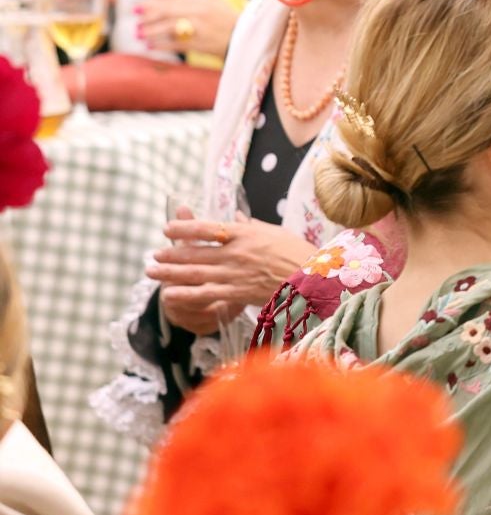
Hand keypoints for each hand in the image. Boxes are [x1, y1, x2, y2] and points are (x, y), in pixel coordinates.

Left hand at [135, 0, 239, 56]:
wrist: (246, 38)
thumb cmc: (228, 18)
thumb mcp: (214, 0)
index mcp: (201, 1)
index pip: (172, 1)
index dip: (153, 4)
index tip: (138, 7)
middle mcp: (198, 13)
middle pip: (168, 12)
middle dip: (149, 16)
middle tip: (136, 19)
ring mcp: (199, 29)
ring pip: (169, 28)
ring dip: (151, 31)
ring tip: (139, 34)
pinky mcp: (200, 44)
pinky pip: (176, 44)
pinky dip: (162, 46)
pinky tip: (150, 47)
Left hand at [147, 217, 313, 324]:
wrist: (314, 278)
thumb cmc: (298, 252)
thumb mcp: (275, 232)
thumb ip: (253, 227)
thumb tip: (239, 219)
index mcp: (244, 233)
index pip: (206, 228)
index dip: (184, 228)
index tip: (167, 229)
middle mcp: (235, 252)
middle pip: (195, 252)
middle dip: (170, 254)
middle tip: (153, 255)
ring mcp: (234, 273)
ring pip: (194, 273)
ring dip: (170, 273)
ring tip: (151, 272)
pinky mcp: (237, 292)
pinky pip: (206, 294)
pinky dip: (185, 294)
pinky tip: (169, 295)